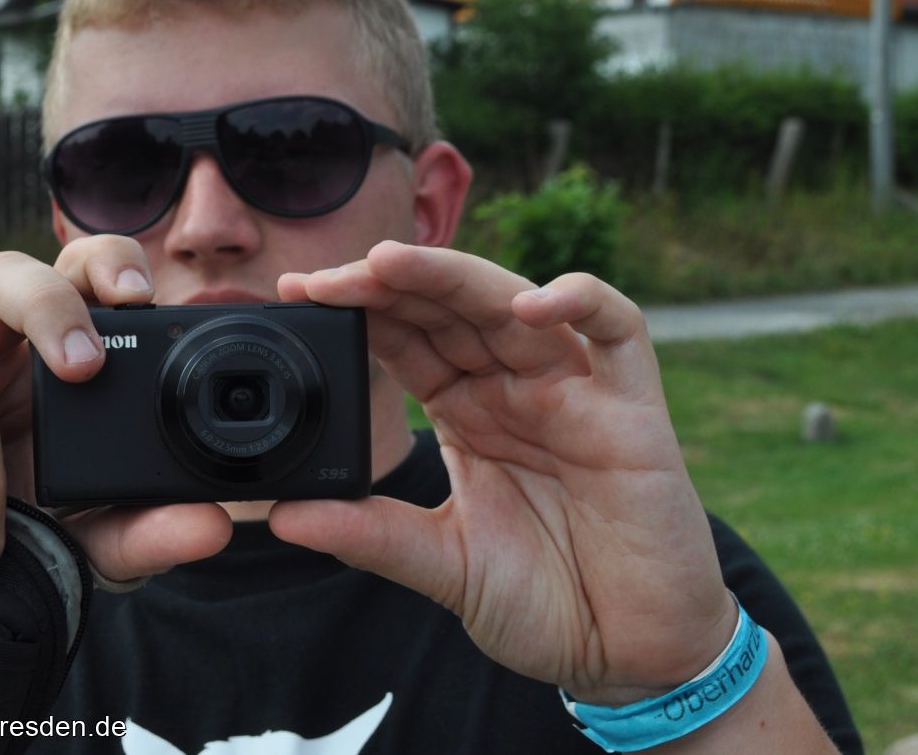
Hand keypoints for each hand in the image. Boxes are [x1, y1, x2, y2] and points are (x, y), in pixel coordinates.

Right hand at [0, 240, 231, 580]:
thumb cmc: (13, 547)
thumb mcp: (90, 544)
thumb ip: (147, 533)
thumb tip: (213, 527)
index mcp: (42, 367)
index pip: (74, 276)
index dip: (102, 263)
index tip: (139, 297)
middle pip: (3, 275)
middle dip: (49, 308)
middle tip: (86, 371)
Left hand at [268, 241, 735, 702]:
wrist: (632, 654)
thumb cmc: (549, 601)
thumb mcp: (444, 565)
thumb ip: (371, 536)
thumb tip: (283, 516)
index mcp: (468, 412)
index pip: (408, 338)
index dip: (358, 311)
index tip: (296, 296)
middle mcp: (516, 388)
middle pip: (449, 308)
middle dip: (386, 285)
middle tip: (322, 278)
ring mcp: (575, 389)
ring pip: (513, 302)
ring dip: (452, 276)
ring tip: (388, 263)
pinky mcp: (634, 407)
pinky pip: (618, 330)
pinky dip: (581, 301)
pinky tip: (531, 304)